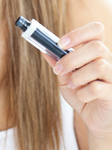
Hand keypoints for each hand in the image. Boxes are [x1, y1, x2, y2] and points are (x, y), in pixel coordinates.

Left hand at [44, 22, 111, 136]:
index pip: (96, 30)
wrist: (95, 119)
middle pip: (97, 47)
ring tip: (72, 84)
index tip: (60, 44)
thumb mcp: (65, 77)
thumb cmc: (81, 94)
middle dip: (72, 58)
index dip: (78, 33)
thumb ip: (57, 63)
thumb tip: (44, 49)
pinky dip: (84, 92)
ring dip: (78, 76)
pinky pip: (99, 88)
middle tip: (59, 69)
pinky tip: (82, 96)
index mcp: (96, 52)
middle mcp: (109, 60)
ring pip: (99, 66)